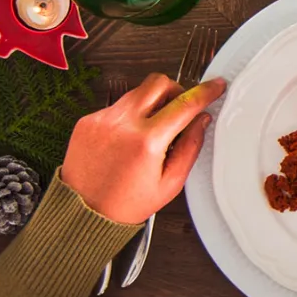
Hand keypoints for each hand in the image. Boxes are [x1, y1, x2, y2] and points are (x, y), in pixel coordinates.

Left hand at [58, 73, 225, 224]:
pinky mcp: (87, 121)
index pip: (185, 103)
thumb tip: (201, 121)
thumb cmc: (124, 205)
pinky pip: (116, 106)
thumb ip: (191, 147)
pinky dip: (128, 115)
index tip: (215, 86)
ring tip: (150, 130)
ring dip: (151, 103)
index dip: (205, 91)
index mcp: (146, 142)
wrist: (81, 213)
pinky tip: (127, 138)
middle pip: (159, 83)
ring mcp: (102, 120)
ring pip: (137, 91)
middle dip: (175, 90)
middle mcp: (122, 125)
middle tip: (178, 110)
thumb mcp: (169, 184)